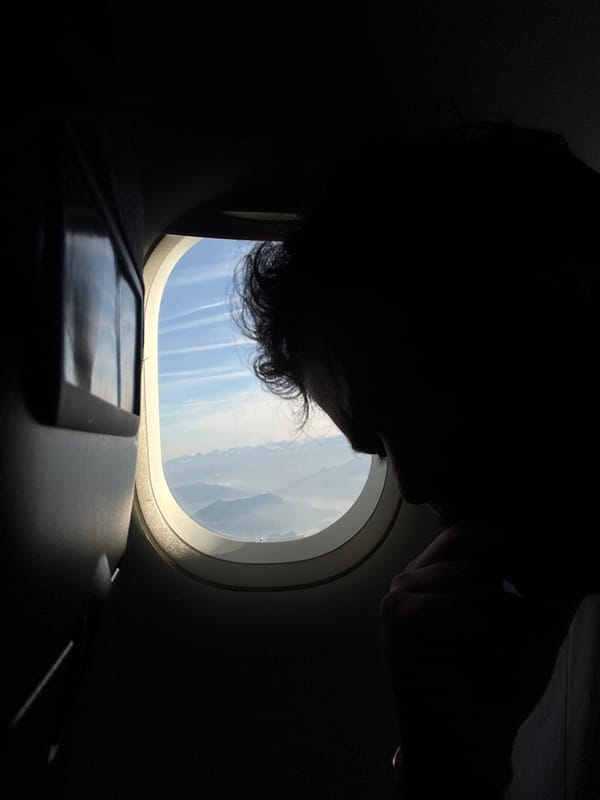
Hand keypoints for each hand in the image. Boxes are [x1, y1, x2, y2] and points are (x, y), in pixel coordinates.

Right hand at [380, 520, 578, 796]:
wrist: (471, 736)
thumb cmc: (502, 681)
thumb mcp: (537, 626)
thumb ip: (551, 589)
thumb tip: (574, 550)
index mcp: (447, 571)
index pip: (475, 530)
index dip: (508, 542)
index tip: (532, 577)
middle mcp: (422, 574)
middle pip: (465, 536)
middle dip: (502, 570)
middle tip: (517, 607)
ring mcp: (404, 591)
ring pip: (463, 571)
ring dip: (490, 606)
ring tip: (490, 638)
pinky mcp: (396, 616)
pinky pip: (442, 601)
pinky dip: (467, 622)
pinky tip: (472, 642)